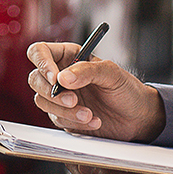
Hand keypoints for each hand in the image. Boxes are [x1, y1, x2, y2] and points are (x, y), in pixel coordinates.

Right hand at [27, 41, 165, 142]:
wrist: (137, 118)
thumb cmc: (127, 90)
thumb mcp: (112, 73)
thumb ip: (87, 71)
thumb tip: (62, 78)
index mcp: (69, 56)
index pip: (40, 52)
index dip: (42, 63)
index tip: (55, 78)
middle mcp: (61, 75)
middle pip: (35, 79)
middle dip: (52, 92)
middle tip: (73, 100)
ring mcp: (60, 97)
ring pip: (42, 101)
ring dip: (64, 110)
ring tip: (89, 114)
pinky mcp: (63, 116)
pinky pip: (56, 119)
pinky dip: (73, 121)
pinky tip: (93, 120)